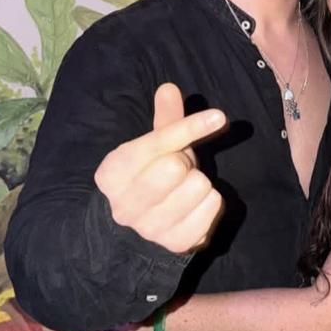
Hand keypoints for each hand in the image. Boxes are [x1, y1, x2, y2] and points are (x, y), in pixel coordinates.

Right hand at [95, 83, 225, 254]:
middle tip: (180, 169)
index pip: (157, 143)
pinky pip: (213, 207)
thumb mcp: (152, 148)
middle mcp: (125, 205)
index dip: (190, 126)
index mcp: (112, 174)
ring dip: (200, 182)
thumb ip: (164, 120)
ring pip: (199, 185)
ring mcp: (150, 228)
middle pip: (176, 166)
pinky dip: (212, 202)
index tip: (218, 116)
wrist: (139, 232)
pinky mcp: (176, 243)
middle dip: (186, 162)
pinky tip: (195, 206)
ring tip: (185, 189)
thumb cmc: (150, 178)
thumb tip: (169, 88)